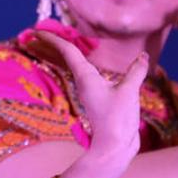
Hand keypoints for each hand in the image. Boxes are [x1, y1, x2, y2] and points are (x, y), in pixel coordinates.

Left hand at [38, 34, 146, 164]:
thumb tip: (143, 56)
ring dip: (58, 56)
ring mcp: (89, 92)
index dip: (54, 38)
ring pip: (70, 68)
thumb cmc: (117, 120)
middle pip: (62, 60)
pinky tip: (84, 65)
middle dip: (48, 47)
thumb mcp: (129, 92)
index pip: (67, 51)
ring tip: (49, 45)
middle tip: (34, 35)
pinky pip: (82, 76)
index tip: (38, 30)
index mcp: (85, 77)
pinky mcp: (96, 100)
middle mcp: (83, 83)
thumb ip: (135, 72)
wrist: (114, 147)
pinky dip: (76, 66)